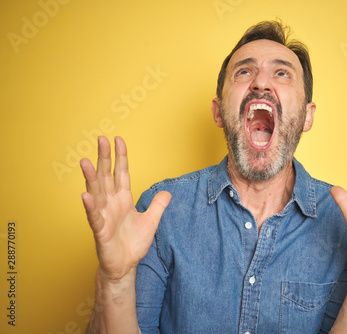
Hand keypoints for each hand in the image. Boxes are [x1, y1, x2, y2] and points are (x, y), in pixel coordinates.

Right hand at [80, 136, 170, 280]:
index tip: (118, 140)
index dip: (120, 157)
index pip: (121, 173)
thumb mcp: (151, 221)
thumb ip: (158, 205)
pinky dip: (90, 206)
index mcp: (123, 199)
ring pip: (96, 193)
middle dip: (104, 158)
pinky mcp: (100, 231)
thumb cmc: (133, 244)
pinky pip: (94, 217)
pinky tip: (85, 195)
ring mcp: (104, 216)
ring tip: (85, 161)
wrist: (125, 266)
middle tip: (100, 139)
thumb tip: (167, 192)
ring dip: (90, 177)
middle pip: (106, 176)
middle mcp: (111, 204)